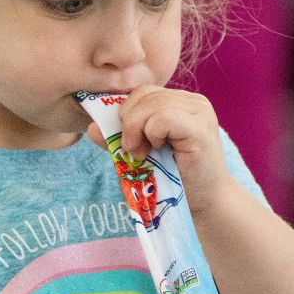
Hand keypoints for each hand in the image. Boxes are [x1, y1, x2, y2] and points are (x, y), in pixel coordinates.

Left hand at [115, 85, 230, 216]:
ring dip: (137, 131)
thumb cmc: (172, 177)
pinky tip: (159, 150)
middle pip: (143, 95)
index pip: (142, 91)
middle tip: (134, 150)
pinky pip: (163, 118)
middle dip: (128, 123)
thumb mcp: (139, 152)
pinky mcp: (201, 128)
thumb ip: (118, 137)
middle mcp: (193, 101)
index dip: (127, 113)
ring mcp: (200, 112)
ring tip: (144, 154)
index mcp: (179, 101)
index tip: (128, 140)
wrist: (201, 203)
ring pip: (151, 105)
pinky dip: (152, 135)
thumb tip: (92, 127)